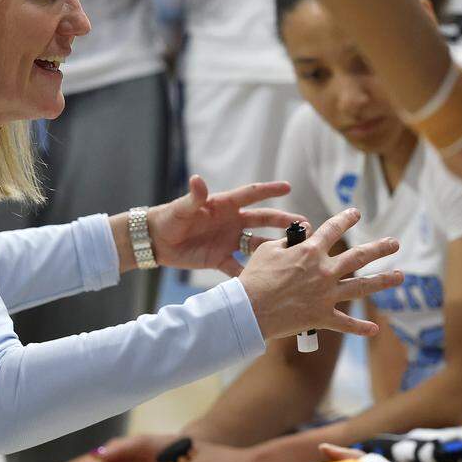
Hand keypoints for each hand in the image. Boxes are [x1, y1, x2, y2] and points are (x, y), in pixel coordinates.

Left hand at [147, 176, 304, 276]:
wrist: (156, 241)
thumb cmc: (168, 218)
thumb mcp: (181, 208)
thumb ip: (193, 197)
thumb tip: (197, 179)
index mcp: (223, 205)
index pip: (251, 194)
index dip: (269, 190)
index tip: (288, 187)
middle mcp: (230, 221)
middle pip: (262, 220)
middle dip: (283, 221)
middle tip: (305, 225)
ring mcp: (228, 240)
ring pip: (257, 243)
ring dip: (274, 247)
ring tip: (295, 252)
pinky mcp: (220, 259)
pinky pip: (239, 267)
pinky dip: (251, 274)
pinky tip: (267, 281)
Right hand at [239, 208, 402, 339]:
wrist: (250, 309)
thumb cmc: (255, 277)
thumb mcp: (267, 251)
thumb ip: (287, 241)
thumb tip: (301, 234)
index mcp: (310, 251)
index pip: (333, 229)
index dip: (346, 219)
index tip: (356, 213)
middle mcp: (324, 270)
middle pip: (359, 257)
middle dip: (379, 248)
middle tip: (394, 243)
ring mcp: (326, 294)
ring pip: (361, 286)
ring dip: (383, 281)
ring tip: (400, 276)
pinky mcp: (322, 316)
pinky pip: (345, 323)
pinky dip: (360, 328)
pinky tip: (374, 329)